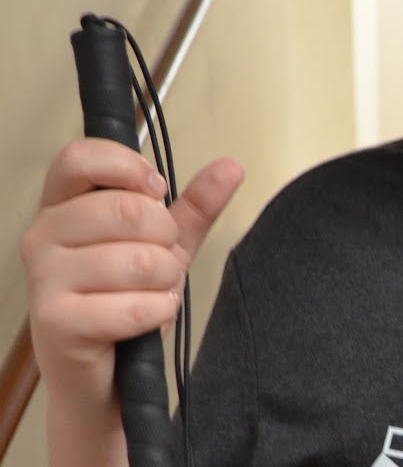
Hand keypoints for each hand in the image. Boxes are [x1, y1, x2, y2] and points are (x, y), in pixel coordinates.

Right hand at [21, 138, 242, 463]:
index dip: (128, 167)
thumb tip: (231, 167)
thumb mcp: (166, 244)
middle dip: (166, 239)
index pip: (79, 157)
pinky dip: (158, 312)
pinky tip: (146, 317)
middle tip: (159, 261)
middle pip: (126, 210)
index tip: (157, 191)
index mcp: (63, 207)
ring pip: (139, 260)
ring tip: (151, 293)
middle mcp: (43, 237)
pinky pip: (135, 305)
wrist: (104, 375)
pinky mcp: (55, 321)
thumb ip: (195, 205)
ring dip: (165, 282)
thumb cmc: (124, 300)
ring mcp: (43, 280)